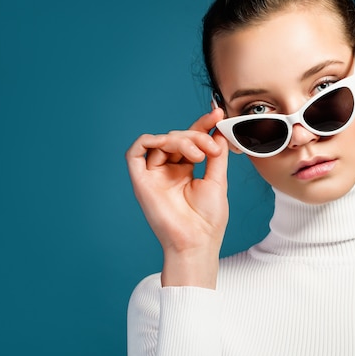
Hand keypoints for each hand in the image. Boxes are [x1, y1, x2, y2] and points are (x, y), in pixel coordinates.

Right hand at [125, 108, 228, 287]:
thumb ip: (216, 153)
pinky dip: (151, 140)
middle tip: (212, 148)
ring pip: (162, 141)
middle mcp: (167, 171)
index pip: (191, 140)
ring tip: (199, 155)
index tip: (218, 114)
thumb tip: (218, 129)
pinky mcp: (141, 181)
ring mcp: (154, 175)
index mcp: (185, 171)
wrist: (197, 241)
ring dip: (182, 140)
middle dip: (196, 136)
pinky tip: (169, 146)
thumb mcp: (217, 179)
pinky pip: (136, 151)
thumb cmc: (208, 219)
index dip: (203, 125)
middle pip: (177, 138)